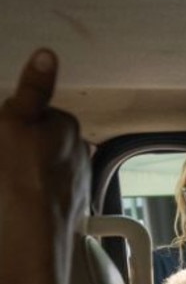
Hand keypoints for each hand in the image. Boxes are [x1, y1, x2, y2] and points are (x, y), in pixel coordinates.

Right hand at [0, 48, 89, 283]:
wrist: (32, 231)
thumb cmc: (20, 170)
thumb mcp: (16, 118)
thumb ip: (32, 88)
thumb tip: (47, 53)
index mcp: (69, 127)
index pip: (31, 113)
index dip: (9, 120)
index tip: (4, 136)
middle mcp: (79, 152)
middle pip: (35, 139)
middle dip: (16, 144)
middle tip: (4, 159)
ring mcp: (74, 181)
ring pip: (38, 165)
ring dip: (20, 169)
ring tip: (8, 181)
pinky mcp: (65, 206)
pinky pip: (40, 190)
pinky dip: (27, 190)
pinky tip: (14, 197)